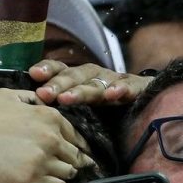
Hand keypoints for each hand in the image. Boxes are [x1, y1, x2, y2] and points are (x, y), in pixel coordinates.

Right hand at [0, 87, 96, 182]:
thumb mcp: (4, 97)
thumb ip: (28, 96)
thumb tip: (42, 97)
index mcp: (48, 117)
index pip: (75, 135)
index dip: (76, 145)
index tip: (77, 153)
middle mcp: (51, 139)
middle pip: (75, 156)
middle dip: (75, 163)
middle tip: (75, 170)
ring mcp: (43, 162)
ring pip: (70, 173)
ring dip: (69, 178)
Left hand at [29, 59, 149, 105]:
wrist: (149, 100)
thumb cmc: (108, 107)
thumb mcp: (84, 107)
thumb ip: (63, 106)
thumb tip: (32, 113)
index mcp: (81, 79)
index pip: (61, 70)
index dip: (48, 70)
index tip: (34, 74)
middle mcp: (97, 77)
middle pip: (76, 76)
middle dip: (59, 84)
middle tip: (45, 94)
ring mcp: (117, 81)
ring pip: (97, 84)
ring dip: (83, 90)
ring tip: (68, 98)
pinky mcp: (138, 89)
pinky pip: (130, 88)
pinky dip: (122, 90)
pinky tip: (114, 95)